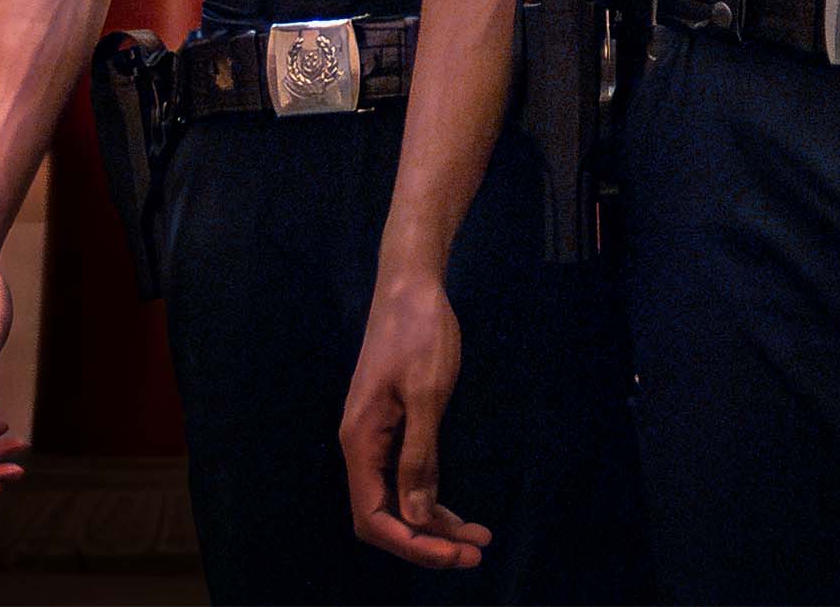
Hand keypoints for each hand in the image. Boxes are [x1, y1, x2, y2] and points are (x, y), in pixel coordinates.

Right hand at [340, 270, 491, 570]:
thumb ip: (419, 456)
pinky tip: (459, 512)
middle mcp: (362, 446)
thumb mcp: (426, 393)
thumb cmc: (419, 331)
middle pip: (386, 516)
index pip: (373, 517)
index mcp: (360, 442)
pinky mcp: (394, 426)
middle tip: (476, 554)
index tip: (453, 554)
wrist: (411, 283)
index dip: (410, 544)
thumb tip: (417, 516)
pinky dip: (432, 497)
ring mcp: (377, 437)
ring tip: (478, 541)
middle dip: (428, 542)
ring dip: (435, 524)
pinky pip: (409, 476)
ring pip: (400, 500)